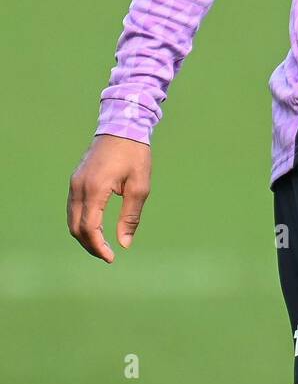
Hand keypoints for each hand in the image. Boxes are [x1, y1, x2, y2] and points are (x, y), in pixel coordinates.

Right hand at [67, 135, 151, 261]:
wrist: (122, 125)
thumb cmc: (135, 155)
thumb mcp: (140, 186)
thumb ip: (130, 216)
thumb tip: (124, 244)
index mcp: (95, 189)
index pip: (89, 228)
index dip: (98, 246)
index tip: (111, 258)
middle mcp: (79, 187)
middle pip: (76, 227)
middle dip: (90, 245)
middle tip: (107, 255)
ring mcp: (74, 182)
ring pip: (71, 219)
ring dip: (84, 235)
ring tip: (102, 245)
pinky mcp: (76, 179)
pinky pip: (73, 208)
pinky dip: (81, 222)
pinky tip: (95, 228)